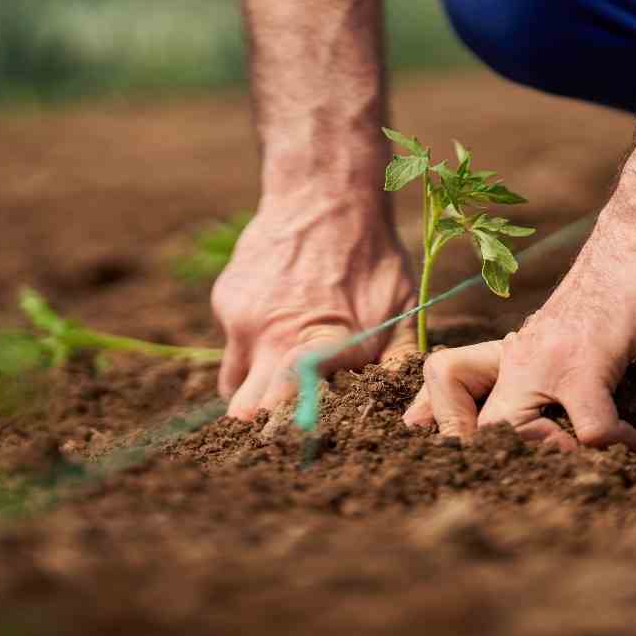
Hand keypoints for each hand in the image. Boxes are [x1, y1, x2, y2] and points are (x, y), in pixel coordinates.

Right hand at [212, 196, 416, 418]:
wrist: (324, 191)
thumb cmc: (372, 254)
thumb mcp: (402, 306)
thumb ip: (399, 359)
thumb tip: (408, 408)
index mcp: (320, 345)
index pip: (289, 406)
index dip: (288, 431)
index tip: (296, 443)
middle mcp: (273, 338)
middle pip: (245, 411)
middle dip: (262, 425)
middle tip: (282, 428)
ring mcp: (243, 320)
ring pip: (234, 383)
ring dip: (254, 389)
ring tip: (282, 376)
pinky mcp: (226, 302)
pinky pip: (234, 343)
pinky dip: (253, 345)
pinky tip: (280, 318)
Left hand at [404, 214, 635, 446]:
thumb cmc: (606, 299)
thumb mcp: (556, 342)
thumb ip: (535, 378)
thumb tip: (532, 425)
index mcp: (504, 358)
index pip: (441, 388)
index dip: (443, 426)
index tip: (462, 458)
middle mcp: (514, 361)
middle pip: (464, 426)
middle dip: (488, 461)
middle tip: (531, 474)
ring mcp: (546, 361)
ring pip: (509, 432)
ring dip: (548, 458)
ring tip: (583, 459)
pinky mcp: (587, 361)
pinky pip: (589, 427)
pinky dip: (614, 443)